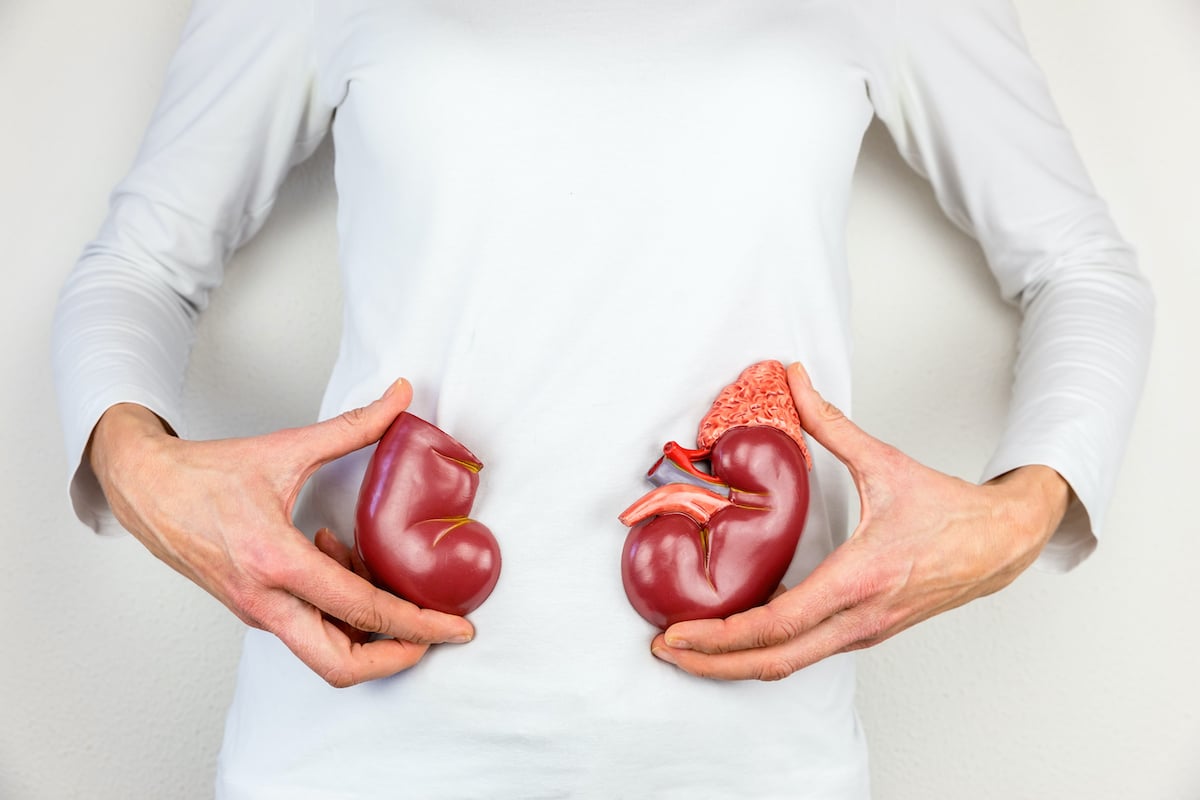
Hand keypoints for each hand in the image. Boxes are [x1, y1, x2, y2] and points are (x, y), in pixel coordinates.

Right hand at [89, 379, 474, 686]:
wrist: (144, 489)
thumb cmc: (204, 476)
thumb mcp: (286, 448)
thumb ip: (353, 425)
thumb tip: (400, 396)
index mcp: (277, 562)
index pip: (362, 610)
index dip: (418, 624)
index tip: (456, 627)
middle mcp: (265, 600)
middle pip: (340, 664)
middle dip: (397, 657)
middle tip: (436, 632)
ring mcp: (257, 611)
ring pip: (323, 651)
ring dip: (365, 626)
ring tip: (382, 573)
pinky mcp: (254, 610)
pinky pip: (307, 627)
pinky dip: (337, 607)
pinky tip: (340, 556)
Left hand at [650, 362, 1069, 680]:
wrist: (1004, 544)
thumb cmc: (951, 512)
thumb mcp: (885, 462)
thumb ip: (830, 423)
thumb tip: (794, 379)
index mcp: (859, 578)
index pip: (778, 625)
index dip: (721, 637)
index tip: (677, 635)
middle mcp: (860, 617)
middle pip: (774, 662)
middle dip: (713, 664)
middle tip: (666, 651)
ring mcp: (864, 631)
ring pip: (790, 664)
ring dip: (737, 662)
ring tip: (691, 648)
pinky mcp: (866, 632)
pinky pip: (808, 652)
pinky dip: (767, 652)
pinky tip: (739, 635)